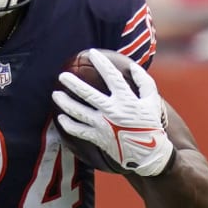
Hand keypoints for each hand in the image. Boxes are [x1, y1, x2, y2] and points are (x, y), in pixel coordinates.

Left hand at [52, 52, 174, 176]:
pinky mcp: (98, 138)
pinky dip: (69, 125)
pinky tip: (61, 118)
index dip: (101, 62)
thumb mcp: (153, 100)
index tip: (92, 52)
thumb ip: (144, 82)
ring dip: (65, 102)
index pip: (111, 76)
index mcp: (126, 100)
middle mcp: (112, 111)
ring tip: (55, 94)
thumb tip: (132, 66)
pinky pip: (79, 131)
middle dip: (73, 83)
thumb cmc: (151, 125)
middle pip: (87, 93)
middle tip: (62, 75)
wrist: (149, 154)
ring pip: (78, 112)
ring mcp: (103, 125)